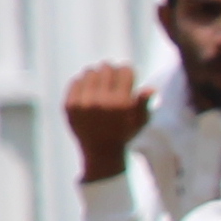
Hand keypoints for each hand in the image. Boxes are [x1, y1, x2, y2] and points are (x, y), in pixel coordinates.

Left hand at [62, 62, 152, 180]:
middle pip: (107, 68)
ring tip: (101, 85)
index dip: (127, 72)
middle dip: (112, 72)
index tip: (127, 77)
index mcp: (121, 103)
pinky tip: (89, 92)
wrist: (101, 153)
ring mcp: (83, 103)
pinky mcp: (70, 105)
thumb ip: (144, 103)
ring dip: (97, 76)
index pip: (124, 70)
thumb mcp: (140, 121)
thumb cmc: (125, 134)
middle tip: (113, 80)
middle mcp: (102, 101)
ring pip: (90, 72)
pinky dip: (83, 83)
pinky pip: (76, 81)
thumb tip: (151, 88)